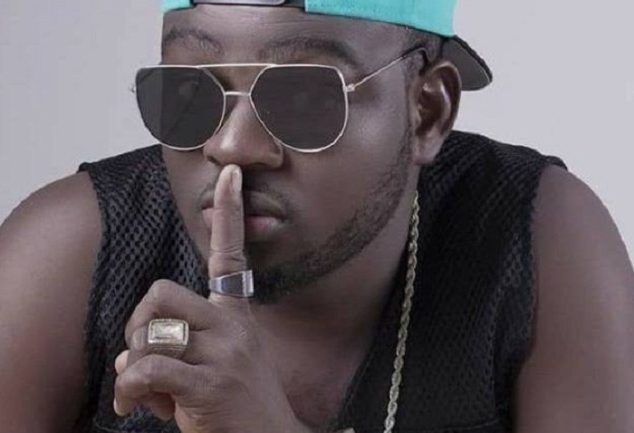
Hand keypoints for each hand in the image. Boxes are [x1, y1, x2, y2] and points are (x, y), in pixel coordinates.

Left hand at [112, 165, 307, 432]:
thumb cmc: (240, 402)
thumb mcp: (221, 363)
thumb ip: (182, 346)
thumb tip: (128, 356)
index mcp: (237, 315)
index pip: (231, 254)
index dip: (230, 212)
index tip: (231, 172)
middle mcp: (233, 326)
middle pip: (161, 292)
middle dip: (139, 323)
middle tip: (144, 354)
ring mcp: (223, 354)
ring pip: (150, 332)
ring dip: (133, 363)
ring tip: (151, 391)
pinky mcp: (208, 384)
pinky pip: (146, 367)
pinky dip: (129, 389)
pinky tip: (138, 407)